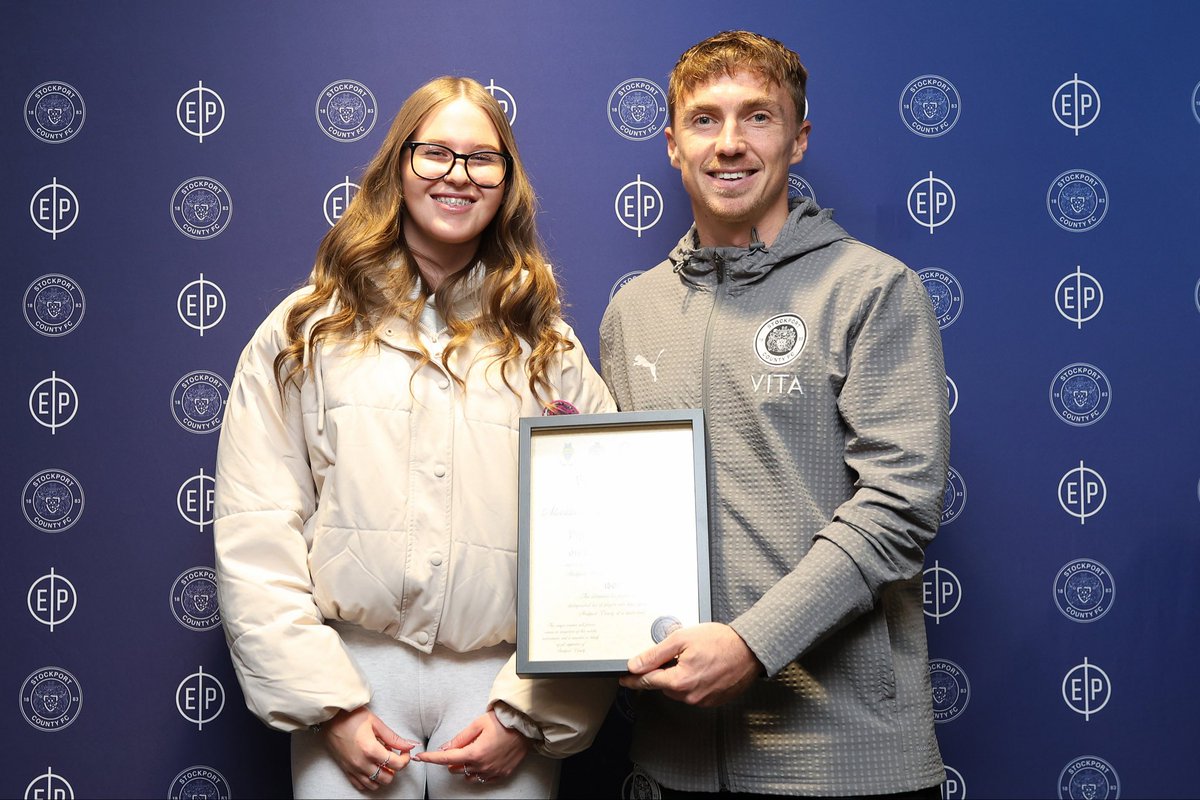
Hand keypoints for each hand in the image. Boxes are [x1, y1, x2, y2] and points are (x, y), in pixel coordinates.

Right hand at [320, 706, 418, 791]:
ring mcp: (353, 769)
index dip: (405, 759)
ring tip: (382, 761)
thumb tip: (409, 745)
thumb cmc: (351, 717)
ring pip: (374, 784)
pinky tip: (372, 768)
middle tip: (393, 756)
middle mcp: (362, 763)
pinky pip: (361, 785)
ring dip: (382, 775)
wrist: (330, 718)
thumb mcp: (376, 723)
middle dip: (394, 768)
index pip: (396, 764)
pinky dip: (369, 780)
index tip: (404, 751)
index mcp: (371, 750)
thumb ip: (393, 738)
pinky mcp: (346, 770)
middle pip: (387, 778)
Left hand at [414, 709, 530, 783]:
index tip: (420, 758)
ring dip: (465, 766)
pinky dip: (478, 770)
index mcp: (474, 752)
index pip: (446, 759)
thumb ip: (459, 738)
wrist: (525, 726)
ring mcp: (492, 772)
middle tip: (460, 746)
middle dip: (453, 759)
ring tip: (473, 751)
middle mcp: (482, 766)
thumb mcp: (477, 724)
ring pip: (468, 776)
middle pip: (456, 769)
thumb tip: (445, 748)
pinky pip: (482, 778)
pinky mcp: (501, 774)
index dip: (431, 758)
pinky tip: (483, 759)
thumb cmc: (502, 722)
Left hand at [618, 622, 761, 706]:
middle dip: (663, 672)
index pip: (648, 682)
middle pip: (664, 686)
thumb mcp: (682, 639)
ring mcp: (703, 701)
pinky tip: (703, 667)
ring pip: (679, 690)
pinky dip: (693, 682)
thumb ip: (655, 654)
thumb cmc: (721, 641)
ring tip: (694, 659)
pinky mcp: (713, 701)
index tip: (624, 679)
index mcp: (680, 681)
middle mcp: (690, 696)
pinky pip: (694, 693)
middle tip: (675, 654)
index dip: (634, 679)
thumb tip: (635, 665)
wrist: (750, 649)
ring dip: (679, 677)